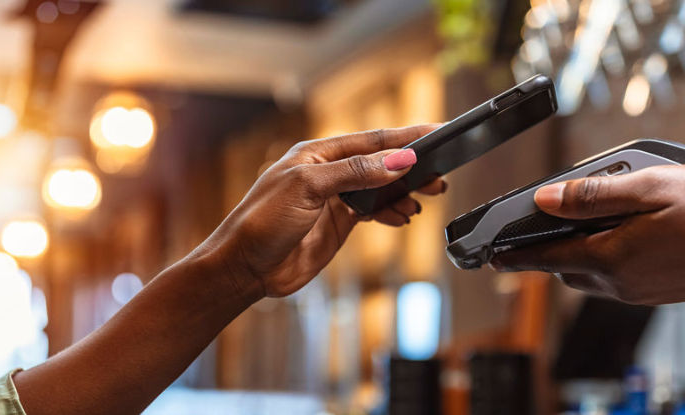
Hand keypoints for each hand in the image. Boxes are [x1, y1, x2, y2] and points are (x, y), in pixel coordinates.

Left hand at [190, 125, 446, 300]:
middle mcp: (328, 172)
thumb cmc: (261, 222)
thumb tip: (398, 161)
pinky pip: (373, 212)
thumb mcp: (309, 189)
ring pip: (380, 189)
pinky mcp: (337, 224)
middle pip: (380, 163)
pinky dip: (391, 213)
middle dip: (412, 168)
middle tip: (441, 172)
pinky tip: (404, 216)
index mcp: (317, 152)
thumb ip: (355, 173)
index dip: (405, 138)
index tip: (436, 133)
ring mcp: (333, 199)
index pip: (371, 140)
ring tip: (428, 196)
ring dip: (405, 192)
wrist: (243, 268)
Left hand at [490, 165, 684, 304]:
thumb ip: (594, 195)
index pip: (547, 258)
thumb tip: (546, 199)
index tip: (489, 253)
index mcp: (614, 258)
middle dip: (549, 249)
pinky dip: (609, 257)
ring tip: (588, 220)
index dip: (515, 253)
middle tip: (542, 222)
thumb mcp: (653, 187)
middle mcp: (623, 284)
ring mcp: (644, 292)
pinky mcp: (662, 292)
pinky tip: (630, 232)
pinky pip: (619, 278)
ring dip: (581, 252)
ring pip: (593, 275)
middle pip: (567, 269)